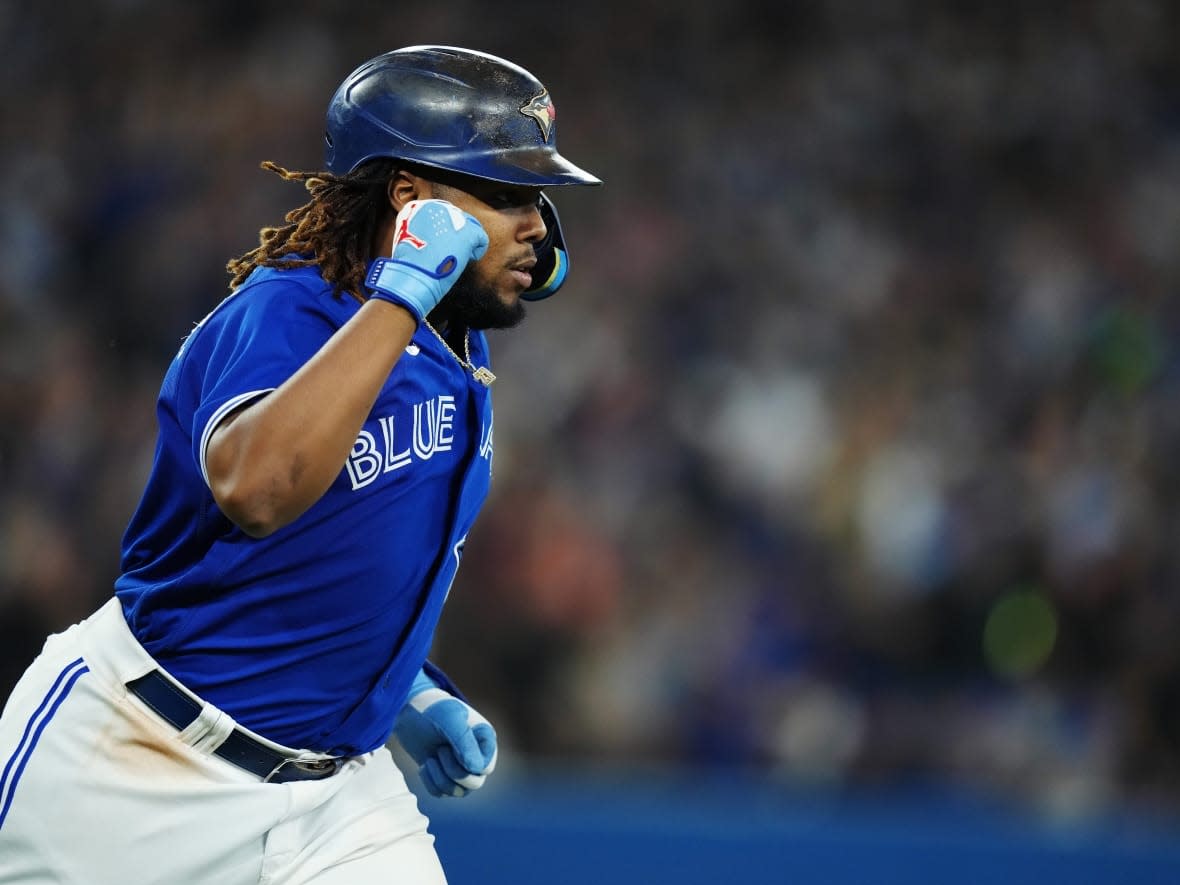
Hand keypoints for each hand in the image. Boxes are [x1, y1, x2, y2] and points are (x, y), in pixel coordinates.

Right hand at [365, 199, 488, 322]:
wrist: (413, 273)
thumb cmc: (408, 265)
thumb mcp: (407, 240)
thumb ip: (420, 232)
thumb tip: (432, 238)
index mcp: (420, 207)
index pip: (440, 214)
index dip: (443, 231)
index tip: (441, 244)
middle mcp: (438, 207)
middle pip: (457, 218)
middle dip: (456, 235)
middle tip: (452, 252)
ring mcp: (454, 218)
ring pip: (471, 226)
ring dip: (466, 242)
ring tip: (458, 257)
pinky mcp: (469, 231)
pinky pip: (482, 239)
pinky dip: (478, 251)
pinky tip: (468, 260)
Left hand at [394, 676, 497, 797]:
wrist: (409, 711)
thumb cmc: (433, 710)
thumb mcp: (450, 720)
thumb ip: (464, 742)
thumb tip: (475, 769)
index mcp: (485, 740)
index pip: (486, 768)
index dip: (467, 765)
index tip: (448, 747)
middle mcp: (477, 755)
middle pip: (474, 783)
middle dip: (452, 772)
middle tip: (439, 750)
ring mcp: (461, 767)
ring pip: (458, 792)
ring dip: (440, 778)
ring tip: (430, 758)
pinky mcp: (444, 775)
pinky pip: (442, 793)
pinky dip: (430, 783)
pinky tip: (424, 766)